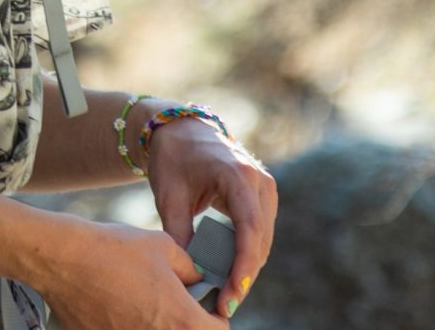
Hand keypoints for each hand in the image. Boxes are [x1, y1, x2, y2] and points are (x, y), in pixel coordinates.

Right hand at [25, 215, 217, 329]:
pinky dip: (129, 326)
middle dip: (187, 324)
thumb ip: (190, 270)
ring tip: (144, 304)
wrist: (63, 259)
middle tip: (174, 306)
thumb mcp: (164, 248)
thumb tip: (198, 280)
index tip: (204, 307)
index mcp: (183, 320)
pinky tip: (119, 309)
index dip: (215, 318)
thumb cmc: (114, 249)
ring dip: (158, 325)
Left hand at [147, 118, 277, 316]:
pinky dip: (247, 254)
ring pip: (263, 240)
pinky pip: (260, 233)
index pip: (249, 229)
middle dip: (244, 275)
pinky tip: (231, 274)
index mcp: (238, 174)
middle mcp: (259, 181)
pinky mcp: (262, 196)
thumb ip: (179, 233)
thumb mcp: (169, 196)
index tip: (232, 293)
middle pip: (260, 240)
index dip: (243, 265)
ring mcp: (265, 188)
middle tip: (225, 304)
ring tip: (227, 295)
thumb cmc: (172, 158)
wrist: (181, 129)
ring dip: (247, 268)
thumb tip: (190, 274)